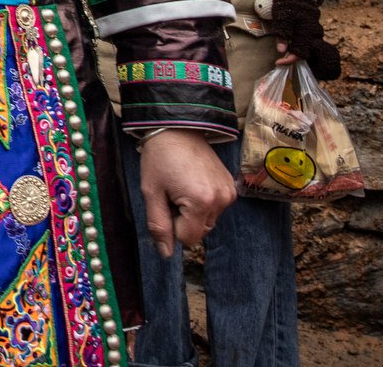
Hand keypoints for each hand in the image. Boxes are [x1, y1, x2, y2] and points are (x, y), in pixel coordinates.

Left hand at [137, 129, 235, 257]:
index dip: (172, 227)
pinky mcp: (231, 187)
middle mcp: (221, 200)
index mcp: (201, 202)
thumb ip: (158, 225)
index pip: (188, 239)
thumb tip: (166, 254)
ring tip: (181, 187)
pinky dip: (203, 203)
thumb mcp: (151, 192)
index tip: (165, 204)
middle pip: (200, 232)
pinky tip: (192, 183)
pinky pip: (216, 208)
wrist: (177, 128)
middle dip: (183, 220)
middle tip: (171, 194)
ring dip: (193, 212)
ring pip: (208, 221)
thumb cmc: (159, 159)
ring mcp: (229, 193)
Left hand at [267, 0, 341, 78]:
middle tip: (281, 58)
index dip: (289, 60)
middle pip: (306, 51)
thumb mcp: (280, 18)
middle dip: (293, 56)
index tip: (278, 63)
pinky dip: (301, 43)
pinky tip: (293, 42)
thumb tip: (281, 52)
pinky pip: (309, 39)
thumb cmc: (286, 4)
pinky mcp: (315, 27)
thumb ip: (282, 35)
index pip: (300, 52)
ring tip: (286, 49)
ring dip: (298, 49)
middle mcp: (314, 31)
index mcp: (305, 29)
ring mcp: (316, 29)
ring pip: (308, 45)